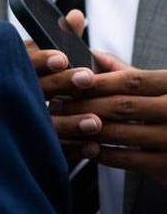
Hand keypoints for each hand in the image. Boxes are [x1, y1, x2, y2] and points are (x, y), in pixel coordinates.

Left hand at [49, 69, 166, 186]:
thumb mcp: (160, 89)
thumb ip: (128, 73)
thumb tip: (93, 54)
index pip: (132, 80)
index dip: (99, 81)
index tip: (70, 81)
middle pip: (122, 105)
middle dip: (84, 104)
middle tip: (55, 104)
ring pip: (120, 132)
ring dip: (85, 128)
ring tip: (62, 124)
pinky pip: (127, 159)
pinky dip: (102, 153)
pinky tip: (85, 147)